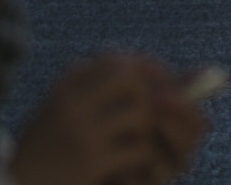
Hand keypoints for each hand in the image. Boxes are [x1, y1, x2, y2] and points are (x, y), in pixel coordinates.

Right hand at [8, 55, 208, 184]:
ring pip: (141, 113)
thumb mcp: (69, 114)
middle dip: (153, 95)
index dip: (146, 71)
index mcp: (66, 86)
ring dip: (149, 131)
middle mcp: (72, 101)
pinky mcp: (90, 161)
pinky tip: (131, 168)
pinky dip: (144, 159)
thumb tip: (181, 80)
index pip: (117, 62)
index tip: (160, 86)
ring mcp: (81, 130)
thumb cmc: (50, 151)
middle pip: (132, 80)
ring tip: (141, 145)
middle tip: (159, 117)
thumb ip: (107, 94)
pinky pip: (139, 149)